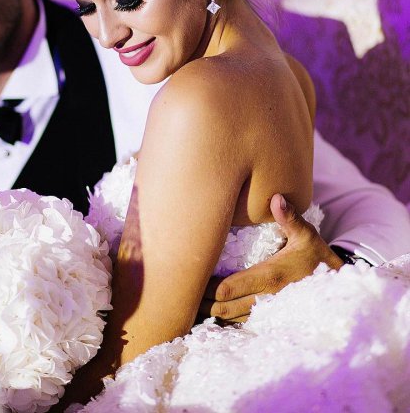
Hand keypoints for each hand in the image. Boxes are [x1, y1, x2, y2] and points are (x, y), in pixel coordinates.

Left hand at [199, 194, 343, 322]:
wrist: (336, 285)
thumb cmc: (316, 256)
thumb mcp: (306, 235)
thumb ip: (289, 218)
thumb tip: (276, 198)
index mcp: (270, 278)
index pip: (229, 288)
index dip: (208, 286)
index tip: (194, 276)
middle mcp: (266, 300)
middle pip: (224, 307)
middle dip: (203, 301)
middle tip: (185, 291)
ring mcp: (268, 313)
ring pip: (230, 318)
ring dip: (211, 311)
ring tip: (192, 301)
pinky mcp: (269, 319)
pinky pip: (240, 323)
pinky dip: (224, 319)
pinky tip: (211, 311)